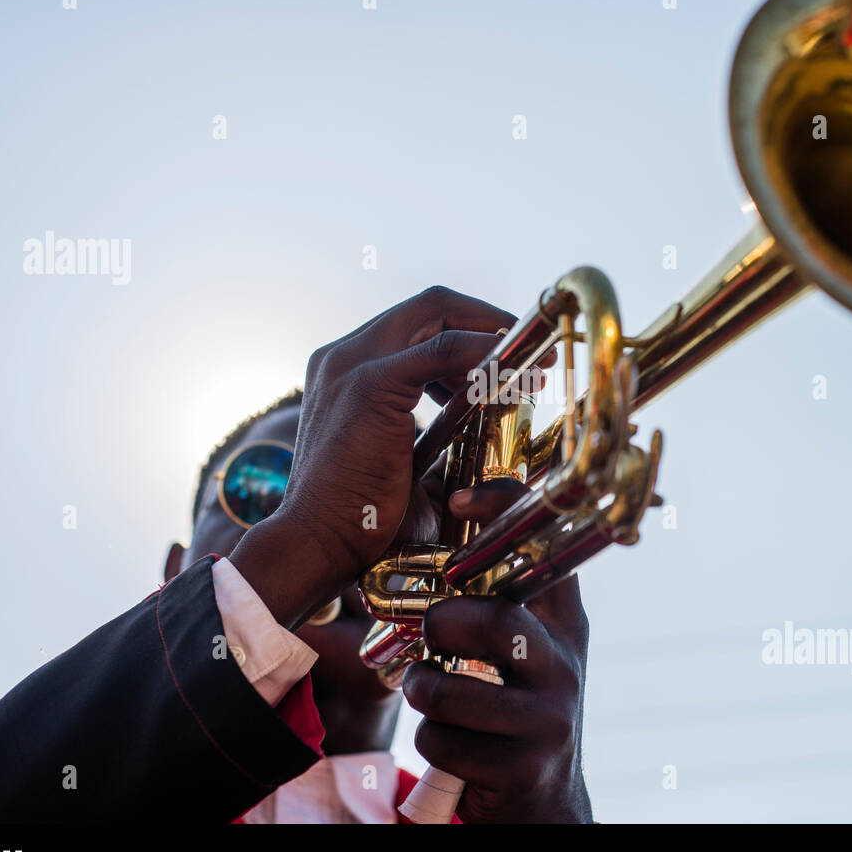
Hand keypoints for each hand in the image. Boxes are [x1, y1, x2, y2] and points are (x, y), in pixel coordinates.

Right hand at [230, 286, 528, 628]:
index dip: (470, 332)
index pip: (416, 325)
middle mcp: (344, 354)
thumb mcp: (406, 466)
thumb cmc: (361, 520)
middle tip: (534, 354)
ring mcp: (353, 362)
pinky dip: (485, 353)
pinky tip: (517, 374)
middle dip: (490, 320)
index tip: (511, 361)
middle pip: (431, 306)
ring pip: (438, 312)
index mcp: (346, 369)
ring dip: (493, 333)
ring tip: (532, 370)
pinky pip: (443, 349)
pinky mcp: (371, 383)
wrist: (317, 545)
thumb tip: (491, 439)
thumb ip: (440, 441)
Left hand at [401, 479, 592, 823]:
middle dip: (441, 625)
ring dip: (422, 692)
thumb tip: (442, 512)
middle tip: (430, 633)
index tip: (458, 499)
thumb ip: (496, 598)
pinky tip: (453, 744)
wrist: (543, 799)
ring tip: (427, 691)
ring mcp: (549, 718)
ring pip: (453, 692)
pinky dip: (431, 742)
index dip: (504, 514)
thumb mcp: (525, 648)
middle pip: (495, 623)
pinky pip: (444, 743)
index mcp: (563, 622)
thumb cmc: (514, 705)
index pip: (545, 549)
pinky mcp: (523, 767)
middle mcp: (564, 664)